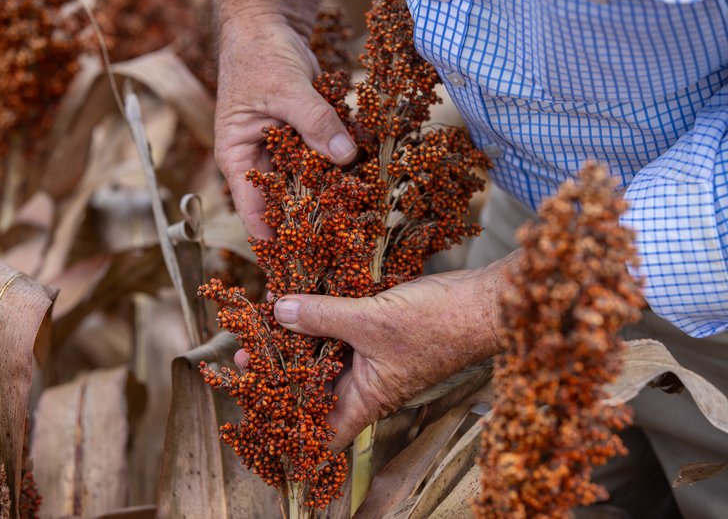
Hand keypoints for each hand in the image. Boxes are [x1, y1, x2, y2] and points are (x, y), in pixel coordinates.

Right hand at [215, 13, 356, 237]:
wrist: (269, 26)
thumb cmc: (259, 56)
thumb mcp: (284, 88)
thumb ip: (314, 121)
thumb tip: (344, 156)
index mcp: (239, 159)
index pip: (253, 211)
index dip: (274, 239)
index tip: (298, 263)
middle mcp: (262, 162)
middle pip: (285, 202)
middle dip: (311, 221)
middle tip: (341, 246)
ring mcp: (286, 152)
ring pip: (311, 182)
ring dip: (334, 192)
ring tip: (361, 217)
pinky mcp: (308, 138)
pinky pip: (327, 157)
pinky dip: (345, 162)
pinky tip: (369, 173)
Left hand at [267, 254, 515, 449]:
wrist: (482, 301)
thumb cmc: (437, 325)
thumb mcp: (371, 321)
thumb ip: (322, 317)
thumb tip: (279, 312)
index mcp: (366, 399)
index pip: (323, 435)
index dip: (291, 434)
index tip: (259, 419)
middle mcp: (367, 382)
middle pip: (315, 386)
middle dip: (282, 370)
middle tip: (248, 352)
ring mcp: (373, 355)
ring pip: (326, 352)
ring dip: (299, 336)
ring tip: (266, 315)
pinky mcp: (379, 329)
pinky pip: (342, 327)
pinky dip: (321, 314)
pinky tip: (298, 295)